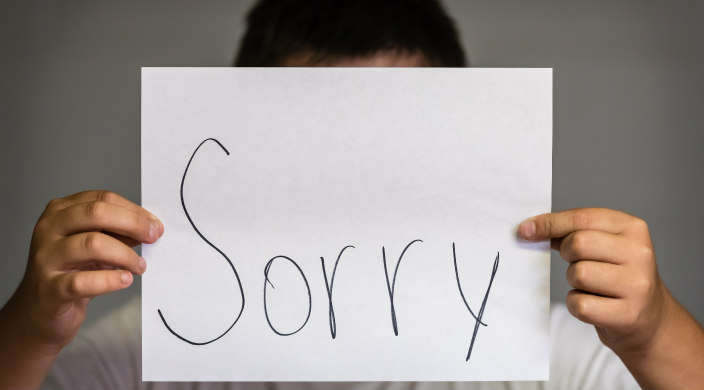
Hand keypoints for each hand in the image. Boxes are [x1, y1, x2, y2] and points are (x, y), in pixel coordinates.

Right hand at [7, 190, 162, 348]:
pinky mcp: (50, 288)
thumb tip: (151, 227)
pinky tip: (125, 280)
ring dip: (126, 255)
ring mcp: (46, 258)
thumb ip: (118, 233)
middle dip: (133, 224)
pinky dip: (110, 280)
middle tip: (153, 237)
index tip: (155, 224)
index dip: (134, 210)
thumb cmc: (72, 272)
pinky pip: (84, 281)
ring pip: (92, 244)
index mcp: (61, 211)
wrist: (41, 310)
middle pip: (97, 213)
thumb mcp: (95, 245)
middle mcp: (49, 229)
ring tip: (139, 266)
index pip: (103, 199)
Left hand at [518, 208, 663, 351]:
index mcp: (632, 228)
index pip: (582, 217)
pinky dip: (576, 305)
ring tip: (589, 284)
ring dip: (573, 281)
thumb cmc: (616, 275)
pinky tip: (592, 303)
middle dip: (566, 253)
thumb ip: (573, 232)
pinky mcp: (628, 314)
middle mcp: (639, 253)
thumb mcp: (604, 245)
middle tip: (575, 262)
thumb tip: (531, 229)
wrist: (649, 317)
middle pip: (578, 243)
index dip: (549, 223)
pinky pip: (580, 305)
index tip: (525, 230)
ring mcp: (637, 285)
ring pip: (578, 273)